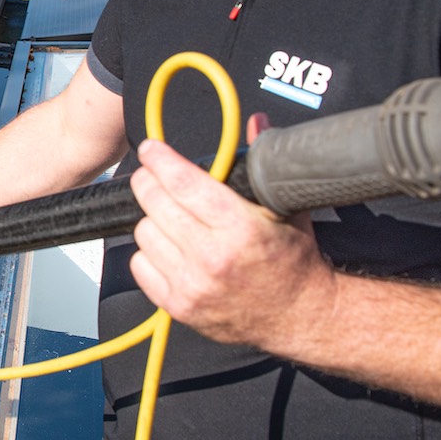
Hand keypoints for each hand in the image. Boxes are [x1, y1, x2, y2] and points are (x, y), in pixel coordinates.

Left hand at [126, 115, 338, 350]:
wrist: (301, 317)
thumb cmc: (293, 263)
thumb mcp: (285, 209)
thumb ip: (262, 164)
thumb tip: (254, 122)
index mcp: (241, 229)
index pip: (184, 183)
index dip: (161, 160)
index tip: (151, 149)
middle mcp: (212, 258)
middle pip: (155, 204)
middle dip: (149, 182)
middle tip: (153, 177)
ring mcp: (192, 285)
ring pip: (144, 232)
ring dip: (152, 220)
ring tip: (172, 219)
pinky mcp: (178, 306)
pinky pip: (139, 265)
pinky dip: (148, 253)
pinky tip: (169, 249)